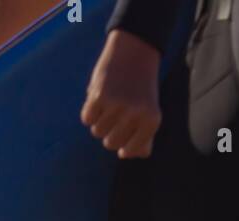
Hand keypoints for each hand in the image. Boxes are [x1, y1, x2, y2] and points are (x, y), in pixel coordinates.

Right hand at [81, 30, 162, 158]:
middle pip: (110, 144)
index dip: (123, 145)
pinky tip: (98, 98)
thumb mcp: (149, 110)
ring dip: (99, 121)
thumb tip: (129, 154)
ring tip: (108, 104)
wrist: (135, 49)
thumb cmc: (141, 86)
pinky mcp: (99, 96)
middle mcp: (135, 115)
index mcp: (151, 121)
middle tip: (115, 115)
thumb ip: (143, 136)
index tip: (124, 136)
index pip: (128, 151)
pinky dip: (89, 111)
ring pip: (97, 131)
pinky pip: (86, 118)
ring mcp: (117, 105)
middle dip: (109, 132)